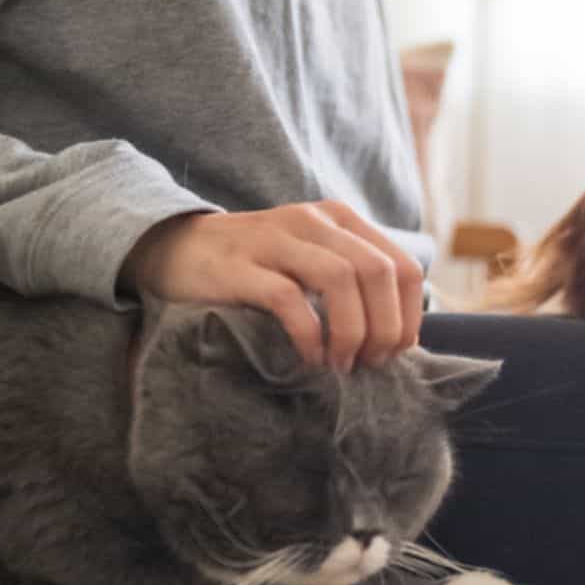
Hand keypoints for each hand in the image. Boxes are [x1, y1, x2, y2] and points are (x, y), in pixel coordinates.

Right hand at [119, 202, 423, 369]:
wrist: (175, 249)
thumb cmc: (256, 268)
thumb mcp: (312, 260)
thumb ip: (354, 283)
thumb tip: (399, 337)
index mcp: (340, 220)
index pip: (403, 265)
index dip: (409, 315)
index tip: (396, 351)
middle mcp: (312, 221)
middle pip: (377, 272)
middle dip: (384, 327)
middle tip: (370, 363)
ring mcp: (274, 239)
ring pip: (341, 280)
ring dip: (351, 331)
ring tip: (342, 364)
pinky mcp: (239, 266)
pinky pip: (289, 299)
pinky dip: (309, 334)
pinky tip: (310, 358)